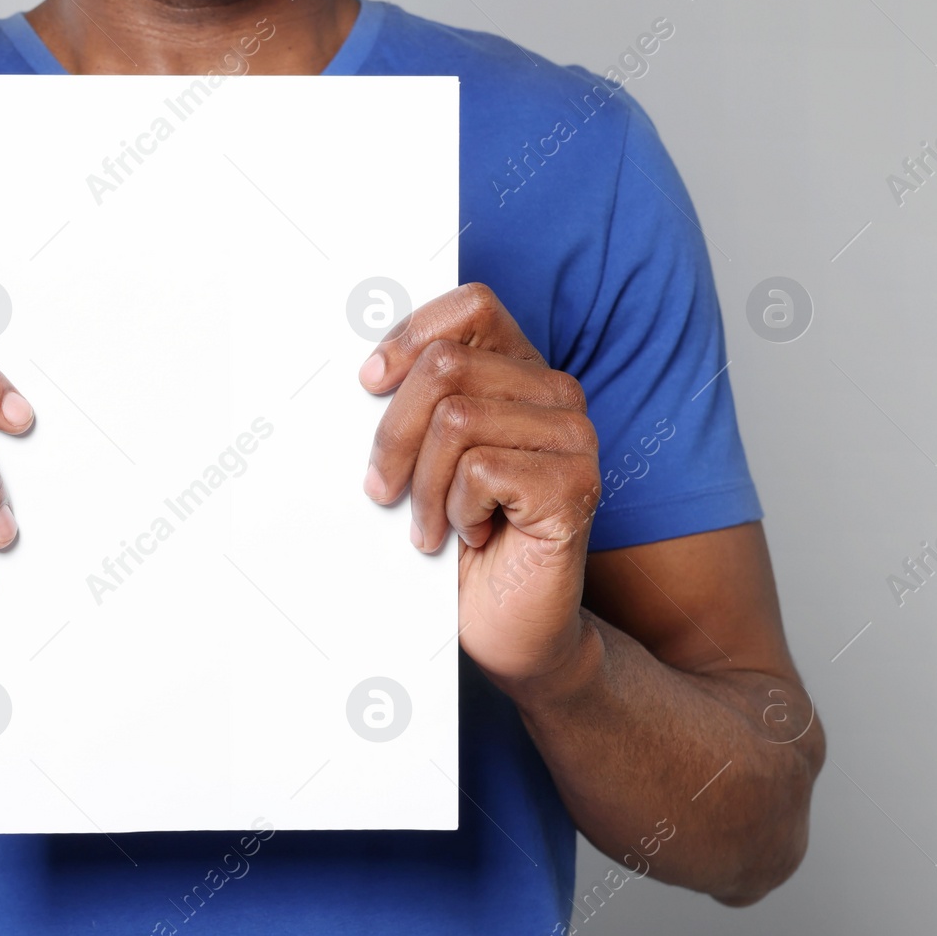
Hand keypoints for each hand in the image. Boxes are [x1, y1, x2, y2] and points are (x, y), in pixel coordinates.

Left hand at [358, 283, 600, 688]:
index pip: (471, 308)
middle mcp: (556, 395)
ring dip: (424, 487)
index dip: (410, 336)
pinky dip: (456, 511)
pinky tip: (473, 536)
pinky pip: (480, 470)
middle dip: (393, 435)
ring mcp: (574, 438)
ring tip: (432, 526)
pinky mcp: (574, 484)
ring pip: (456, 420)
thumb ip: (414, 407)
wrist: (505, 627)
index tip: (369, 383)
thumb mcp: (425, 463)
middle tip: (384, 491)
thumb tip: (362, 372)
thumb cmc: (460, 543)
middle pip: (446, 367)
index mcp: (520, 375)